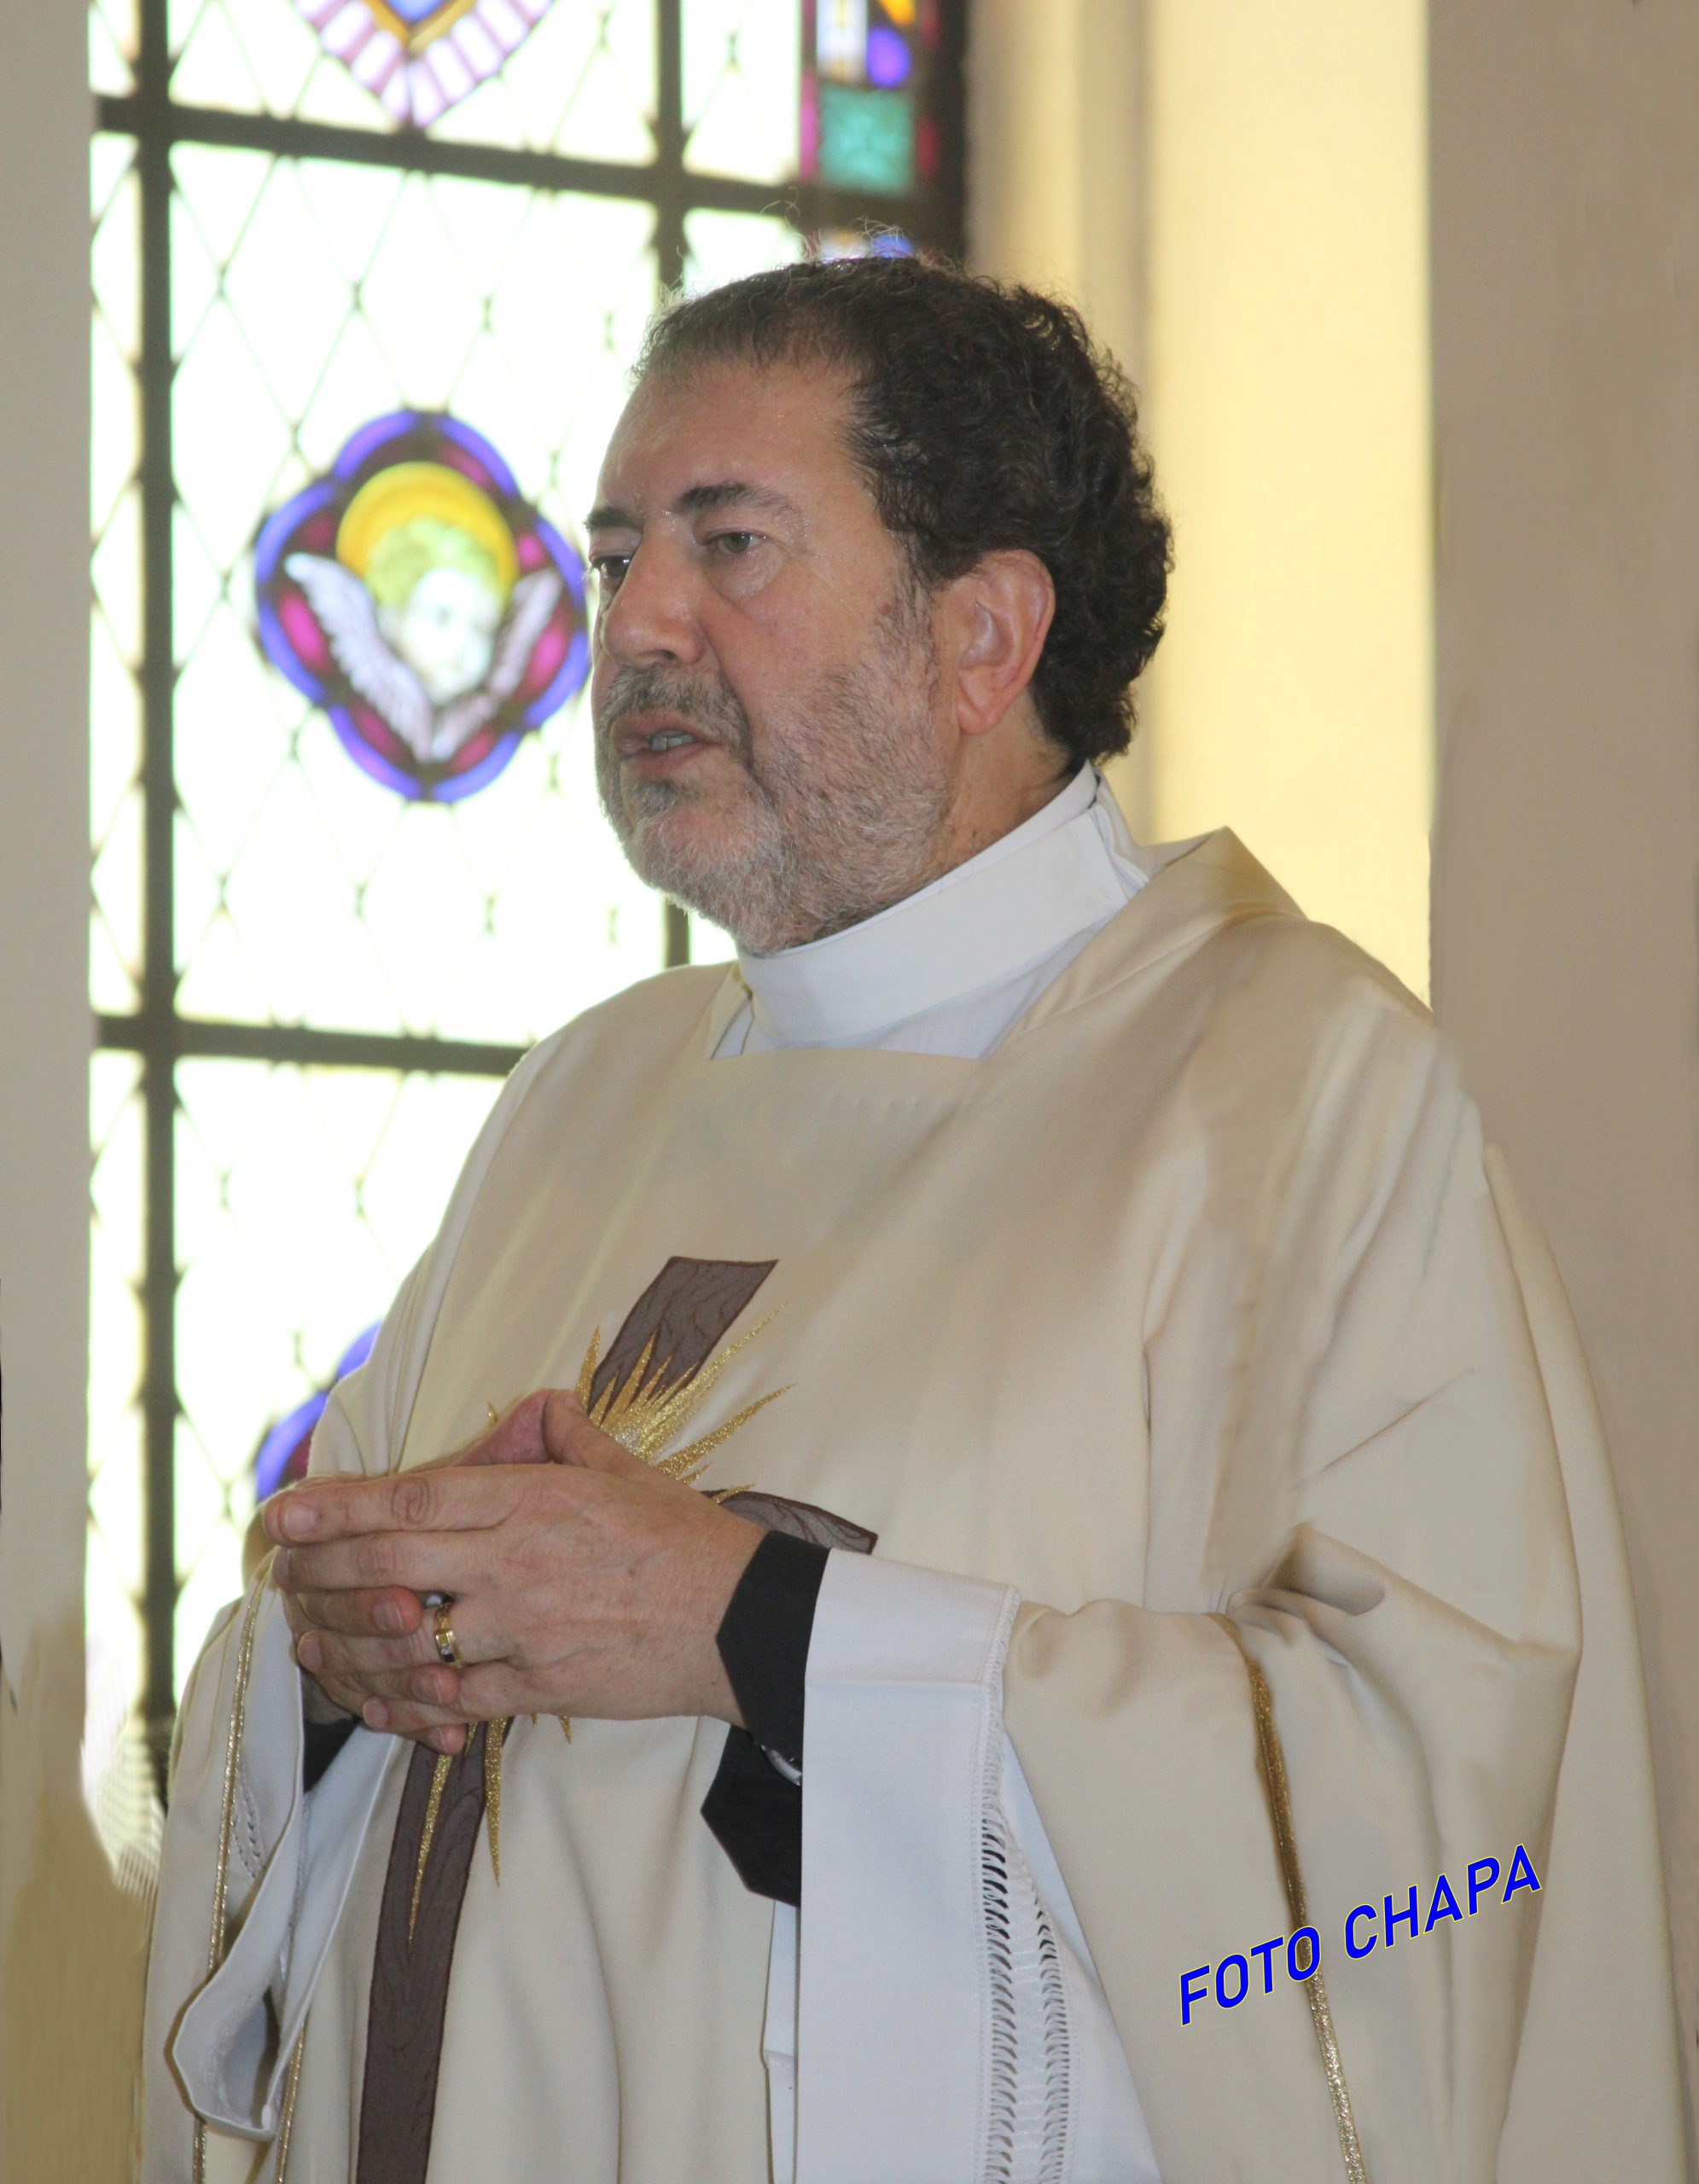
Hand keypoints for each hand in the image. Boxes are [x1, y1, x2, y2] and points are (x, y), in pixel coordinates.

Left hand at [265, 1391, 764, 1756]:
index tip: (289, 1512)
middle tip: (282, 1571)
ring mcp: (522, 1629)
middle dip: (323, 1568)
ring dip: (350, 1642)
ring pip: (411, 1638)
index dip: (341, 1505)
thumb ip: (568, 1436)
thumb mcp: (627, 1468)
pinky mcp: (537, 1687)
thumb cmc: (684, 1539)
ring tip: (310, 1642)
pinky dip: (407, 1703)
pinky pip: (452, 1699)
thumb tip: (536, 1408)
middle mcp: (515, 1561)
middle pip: (393, 1561)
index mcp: (533, 1498)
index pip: (416, 1495)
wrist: (739, 1619)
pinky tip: (376, 1701)